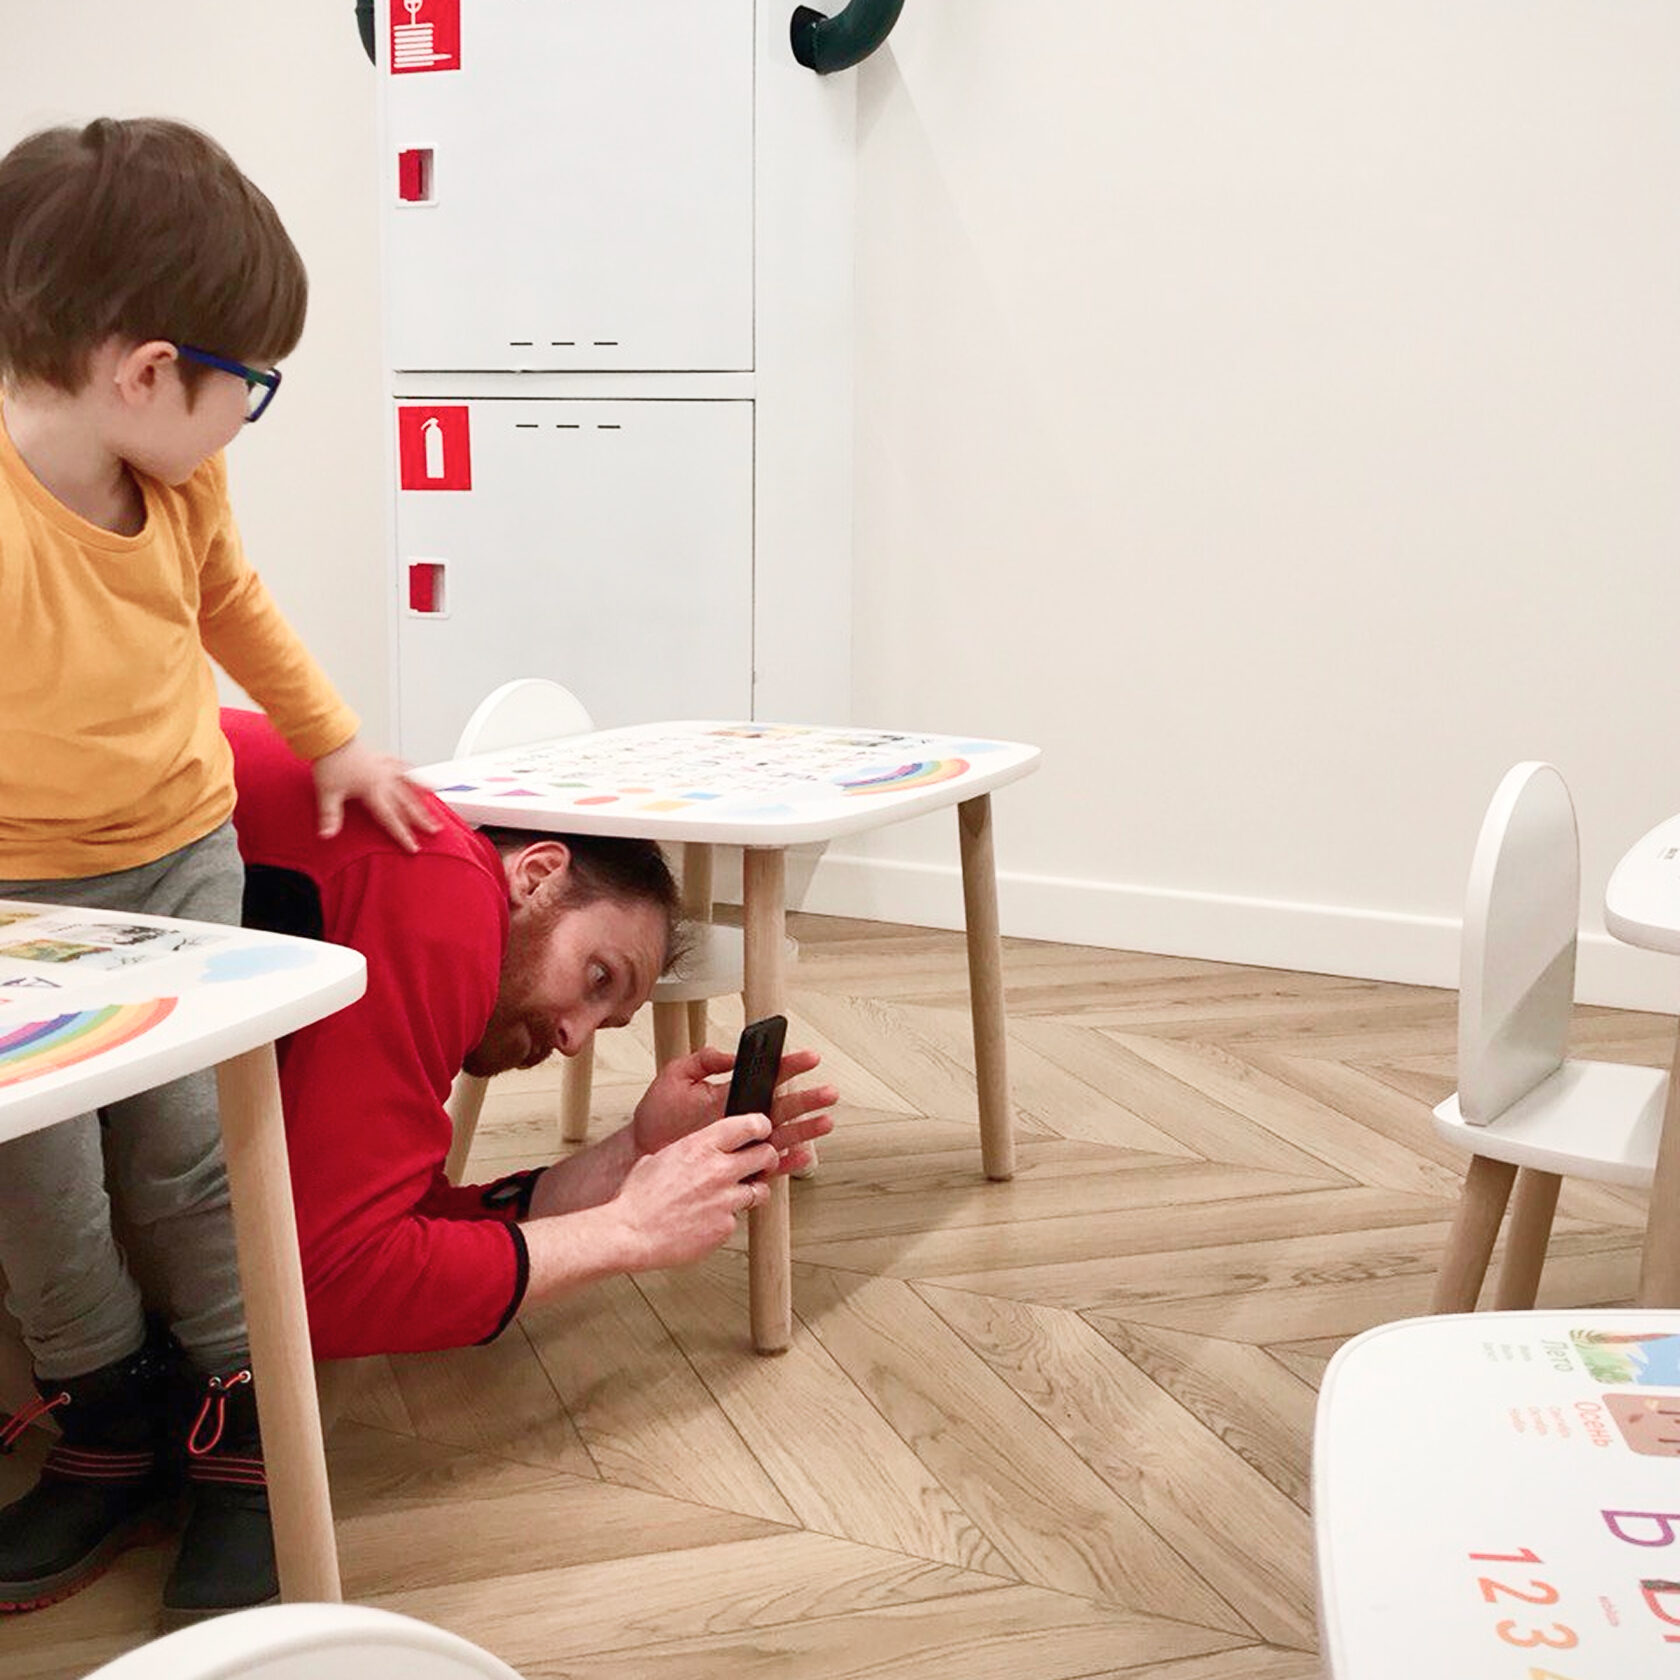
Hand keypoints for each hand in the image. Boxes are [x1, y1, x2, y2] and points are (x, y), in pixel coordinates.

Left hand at [313, 733, 439, 852]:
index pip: (391, 818)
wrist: (330, 737)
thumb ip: (330, 817)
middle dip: (422, 819)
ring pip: (410, 783)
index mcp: (373, 790)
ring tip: (437, 796)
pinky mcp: (382, 757)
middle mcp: (383, 780)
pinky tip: (417, 772)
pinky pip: (402, 764)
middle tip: (434, 829)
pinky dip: (411, 769)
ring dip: (424, 792)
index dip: (403, 835)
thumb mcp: (328, 794)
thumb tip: (327, 835)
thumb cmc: (329, 762)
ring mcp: (385, 768)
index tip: (413, 847)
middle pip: (407, 803)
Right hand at [609, 1114, 781, 1270]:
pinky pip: (737, 1220)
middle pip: (766, 1155)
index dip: (761, 1127)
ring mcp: (725, 1200)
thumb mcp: (660, 1157)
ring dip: (751, 1193)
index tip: (761, 1133)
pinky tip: (707, 1220)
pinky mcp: (725, 1227)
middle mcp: (718, 1170)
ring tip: (731, 1197)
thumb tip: (697, 1150)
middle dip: (767, 1159)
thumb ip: (687, 1151)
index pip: (750, 1125)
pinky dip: (726, 1220)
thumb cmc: (637, 1198)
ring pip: (761, 1191)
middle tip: (761, 1165)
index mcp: (701, 1146)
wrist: (629, 1233)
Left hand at [631, 1044, 834, 1175]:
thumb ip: (703, 1060)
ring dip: (806, 1129)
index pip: (769, 1076)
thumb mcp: (676, 1076)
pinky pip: (769, 1165)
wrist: (642, 1149)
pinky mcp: (739, 1166)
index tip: (809, 1057)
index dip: (790, 1066)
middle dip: (808, 1099)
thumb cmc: (656, 1117)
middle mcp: (744, 1116)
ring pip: (783, 1134)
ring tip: (825, 1121)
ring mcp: (743, 1142)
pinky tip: (802, 1155)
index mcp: (733, 1092)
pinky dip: (788, 1162)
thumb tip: (730, 1054)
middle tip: (828, 1093)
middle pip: (784, 1106)